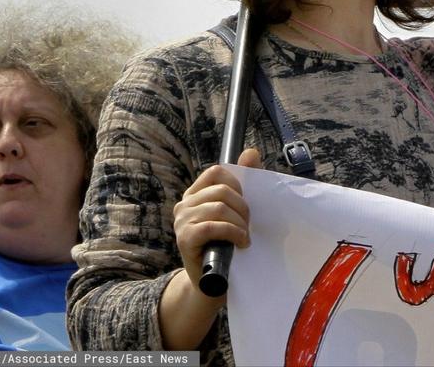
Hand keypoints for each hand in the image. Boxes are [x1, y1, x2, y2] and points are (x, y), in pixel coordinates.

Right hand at [172, 147, 262, 290]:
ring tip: (244, 238)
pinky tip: (240, 243)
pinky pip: (213, 226)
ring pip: (220, 207)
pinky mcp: (185, 238)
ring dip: (240, 224)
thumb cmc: (227, 244)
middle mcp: (184, 204)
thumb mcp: (237, 211)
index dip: (237, 185)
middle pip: (222, 190)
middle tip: (247, 226)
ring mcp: (182, 221)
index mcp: (195, 194)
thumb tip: (251, 152)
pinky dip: (233, 233)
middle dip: (243, 209)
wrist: (213, 282)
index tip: (244, 205)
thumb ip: (245, 181)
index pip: (216, 172)